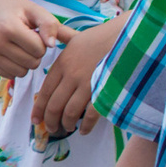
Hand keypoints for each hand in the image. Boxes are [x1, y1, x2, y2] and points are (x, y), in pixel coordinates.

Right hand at [0, 0, 68, 80]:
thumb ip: (50, 25)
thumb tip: (52, 45)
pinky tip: (10, 52)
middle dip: (35, 53)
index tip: (34, 33)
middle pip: (31, 63)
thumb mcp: (35, 10)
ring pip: (21, 73)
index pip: (39, 49)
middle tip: (27, 40)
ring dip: (25, 62)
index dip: (42, 42)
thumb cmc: (16, 9)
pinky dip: (14, 67)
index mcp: (7, 27)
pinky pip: (9, 75)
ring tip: (20, 47)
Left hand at [30, 17, 125, 140]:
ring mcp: (88, 84)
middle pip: (54, 105)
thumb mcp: (77, 36)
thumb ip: (60, 39)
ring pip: (69, 112)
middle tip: (50, 129)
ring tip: (66, 128)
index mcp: (63, 63)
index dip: (39, 108)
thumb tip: (47, 39)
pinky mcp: (103, 92)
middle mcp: (72, 75)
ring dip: (66, 124)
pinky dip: (86, 125)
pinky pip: (90, 115)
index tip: (35, 119)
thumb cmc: (103, 37)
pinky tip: (84, 130)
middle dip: (49, 120)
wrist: (130, 37)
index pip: (45, 91)